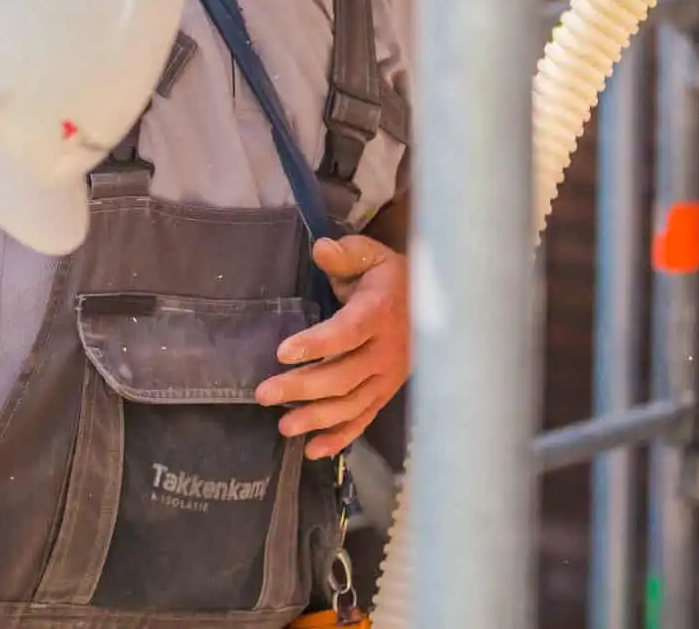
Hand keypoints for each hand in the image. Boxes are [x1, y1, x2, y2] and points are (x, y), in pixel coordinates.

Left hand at [254, 235, 409, 459]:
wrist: (433, 302)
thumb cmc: (388, 276)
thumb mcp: (370, 255)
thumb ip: (345, 255)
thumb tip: (320, 248)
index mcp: (379, 313)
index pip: (347, 332)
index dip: (317, 343)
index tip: (283, 352)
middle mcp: (386, 351)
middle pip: (343, 376)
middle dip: (302, 388)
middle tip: (264, 394)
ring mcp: (388, 377)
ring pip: (352, 404)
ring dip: (317, 418)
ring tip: (283, 427)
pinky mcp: (386, 393)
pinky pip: (364, 418)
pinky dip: (341, 437)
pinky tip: (313, 450)